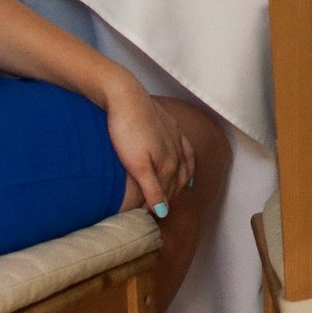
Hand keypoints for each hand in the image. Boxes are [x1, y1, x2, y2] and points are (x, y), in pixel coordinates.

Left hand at [106, 81, 196, 215]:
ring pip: (184, 166)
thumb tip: (163, 212)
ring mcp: (174, 137)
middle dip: (169, 196)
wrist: (123, 95)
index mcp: (168, 164)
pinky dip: (188, 161)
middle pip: (176, 182)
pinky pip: (186, 148)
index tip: (145, 216)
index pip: (166, 193)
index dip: (156, 207)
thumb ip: (152, 189)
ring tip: (175, 194)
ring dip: (181, 182)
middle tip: (157, 209)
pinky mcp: (169, 125)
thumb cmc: (126, 131)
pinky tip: (185, 164)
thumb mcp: (137, 165)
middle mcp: (176, 152)